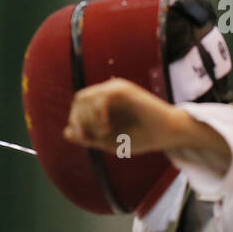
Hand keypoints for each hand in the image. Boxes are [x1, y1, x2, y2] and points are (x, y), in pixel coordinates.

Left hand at [63, 78, 187, 155]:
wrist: (167, 134)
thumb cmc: (141, 137)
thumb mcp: (108, 142)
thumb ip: (88, 137)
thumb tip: (66, 132)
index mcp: (103, 103)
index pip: (78, 106)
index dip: (75, 121)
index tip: (83, 138)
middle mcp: (107, 93)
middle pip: (79, 100)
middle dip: (78, 120)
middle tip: (89, 136)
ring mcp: (115, 89)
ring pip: (85, 98)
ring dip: (88, 118)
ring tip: (103, 132)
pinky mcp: (124, 90)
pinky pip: (100, 97)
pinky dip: (98, 113)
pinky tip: (106, 126)